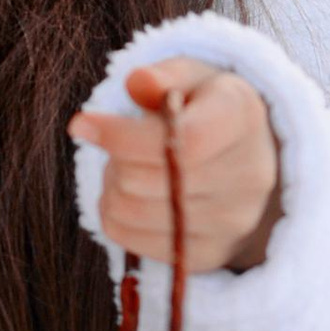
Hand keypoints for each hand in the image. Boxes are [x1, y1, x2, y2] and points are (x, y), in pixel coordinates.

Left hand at [68, 56, 282, 275]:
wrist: (248, 155)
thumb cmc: (205, 106)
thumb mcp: (189, 75)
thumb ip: (163, 76)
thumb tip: (137, 83)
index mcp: (243, 119)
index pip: (181, 141)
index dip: (122, 135)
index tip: (81, 123)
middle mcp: (248, 176)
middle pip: (149, 179)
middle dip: (116, 158)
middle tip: (117, 144)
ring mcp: (233, 222)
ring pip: (134, 212)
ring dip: (113, 186)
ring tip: (127, 167)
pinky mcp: (210, 255)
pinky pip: (133, 242)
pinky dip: (116, 216)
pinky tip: (132, 194)